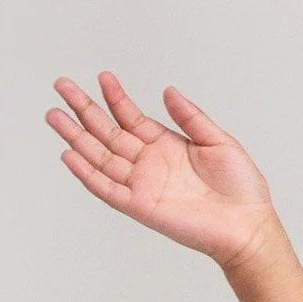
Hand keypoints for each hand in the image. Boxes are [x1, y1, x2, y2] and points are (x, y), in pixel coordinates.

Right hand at [48, 74, 276, 269]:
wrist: (248, 224)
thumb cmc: (240, 187)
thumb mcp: (219, 142)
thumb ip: (191, 117)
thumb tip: (168, 90)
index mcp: (167, 145)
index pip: (132, 117)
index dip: (116, 97)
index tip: (103, 77)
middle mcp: (149, 162)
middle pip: (108, 132)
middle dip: (84, 109)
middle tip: (62, 85)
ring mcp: (141, 183)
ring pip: (99, 156)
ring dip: (76, 136)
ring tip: (54, 114)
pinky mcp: (139, 205)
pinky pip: (106, 187)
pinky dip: (86, 172)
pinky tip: (69, 153)